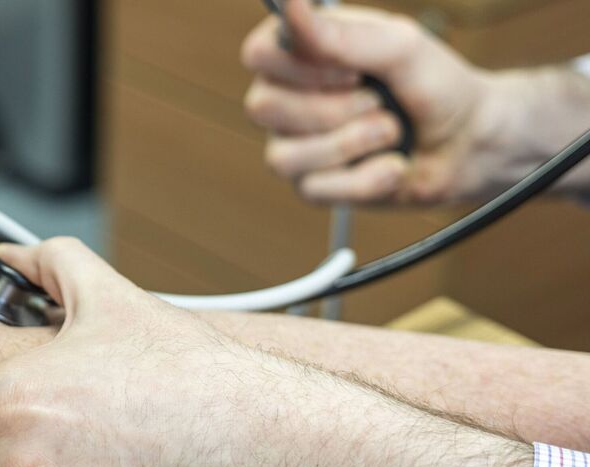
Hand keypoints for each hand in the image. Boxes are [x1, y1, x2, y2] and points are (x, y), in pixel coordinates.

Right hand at [242, 0, 517, 204]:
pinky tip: (392, 166)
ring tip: (390, 134)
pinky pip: (315, 189)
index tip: (353, 70)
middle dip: (334, 110)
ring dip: (352, 145)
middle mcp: (286, 96)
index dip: (301, 67)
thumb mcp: (398, 48)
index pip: (258, 54)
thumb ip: (341, 35)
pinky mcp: (312, 185)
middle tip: (378, 102)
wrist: (468, 142)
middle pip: (263, 108)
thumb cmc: (434, 84)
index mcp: (300, 52)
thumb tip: (289, 5)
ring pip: (283, 156)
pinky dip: (367, 179)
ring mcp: (293, 142)